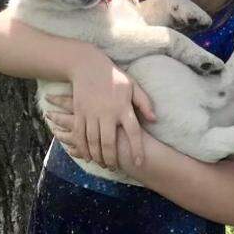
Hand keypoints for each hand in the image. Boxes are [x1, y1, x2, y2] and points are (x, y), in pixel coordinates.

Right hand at [45, 49, 154, 168]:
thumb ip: (144, 103)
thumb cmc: (114, 77)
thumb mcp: (132, 86)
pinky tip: (87, 156)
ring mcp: (91, 113)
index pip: (133, 132)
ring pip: (93, 142)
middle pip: (109, 143)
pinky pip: (79, 135)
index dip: (137, 149)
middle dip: (112, 159)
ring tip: (103, 164)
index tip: (140, 163)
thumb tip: (154, 119)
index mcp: (123, 107)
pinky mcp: (79, 113)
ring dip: (97, 156)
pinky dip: (82, 148)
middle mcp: (107, 112)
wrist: (87, 65)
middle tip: (114, 168)